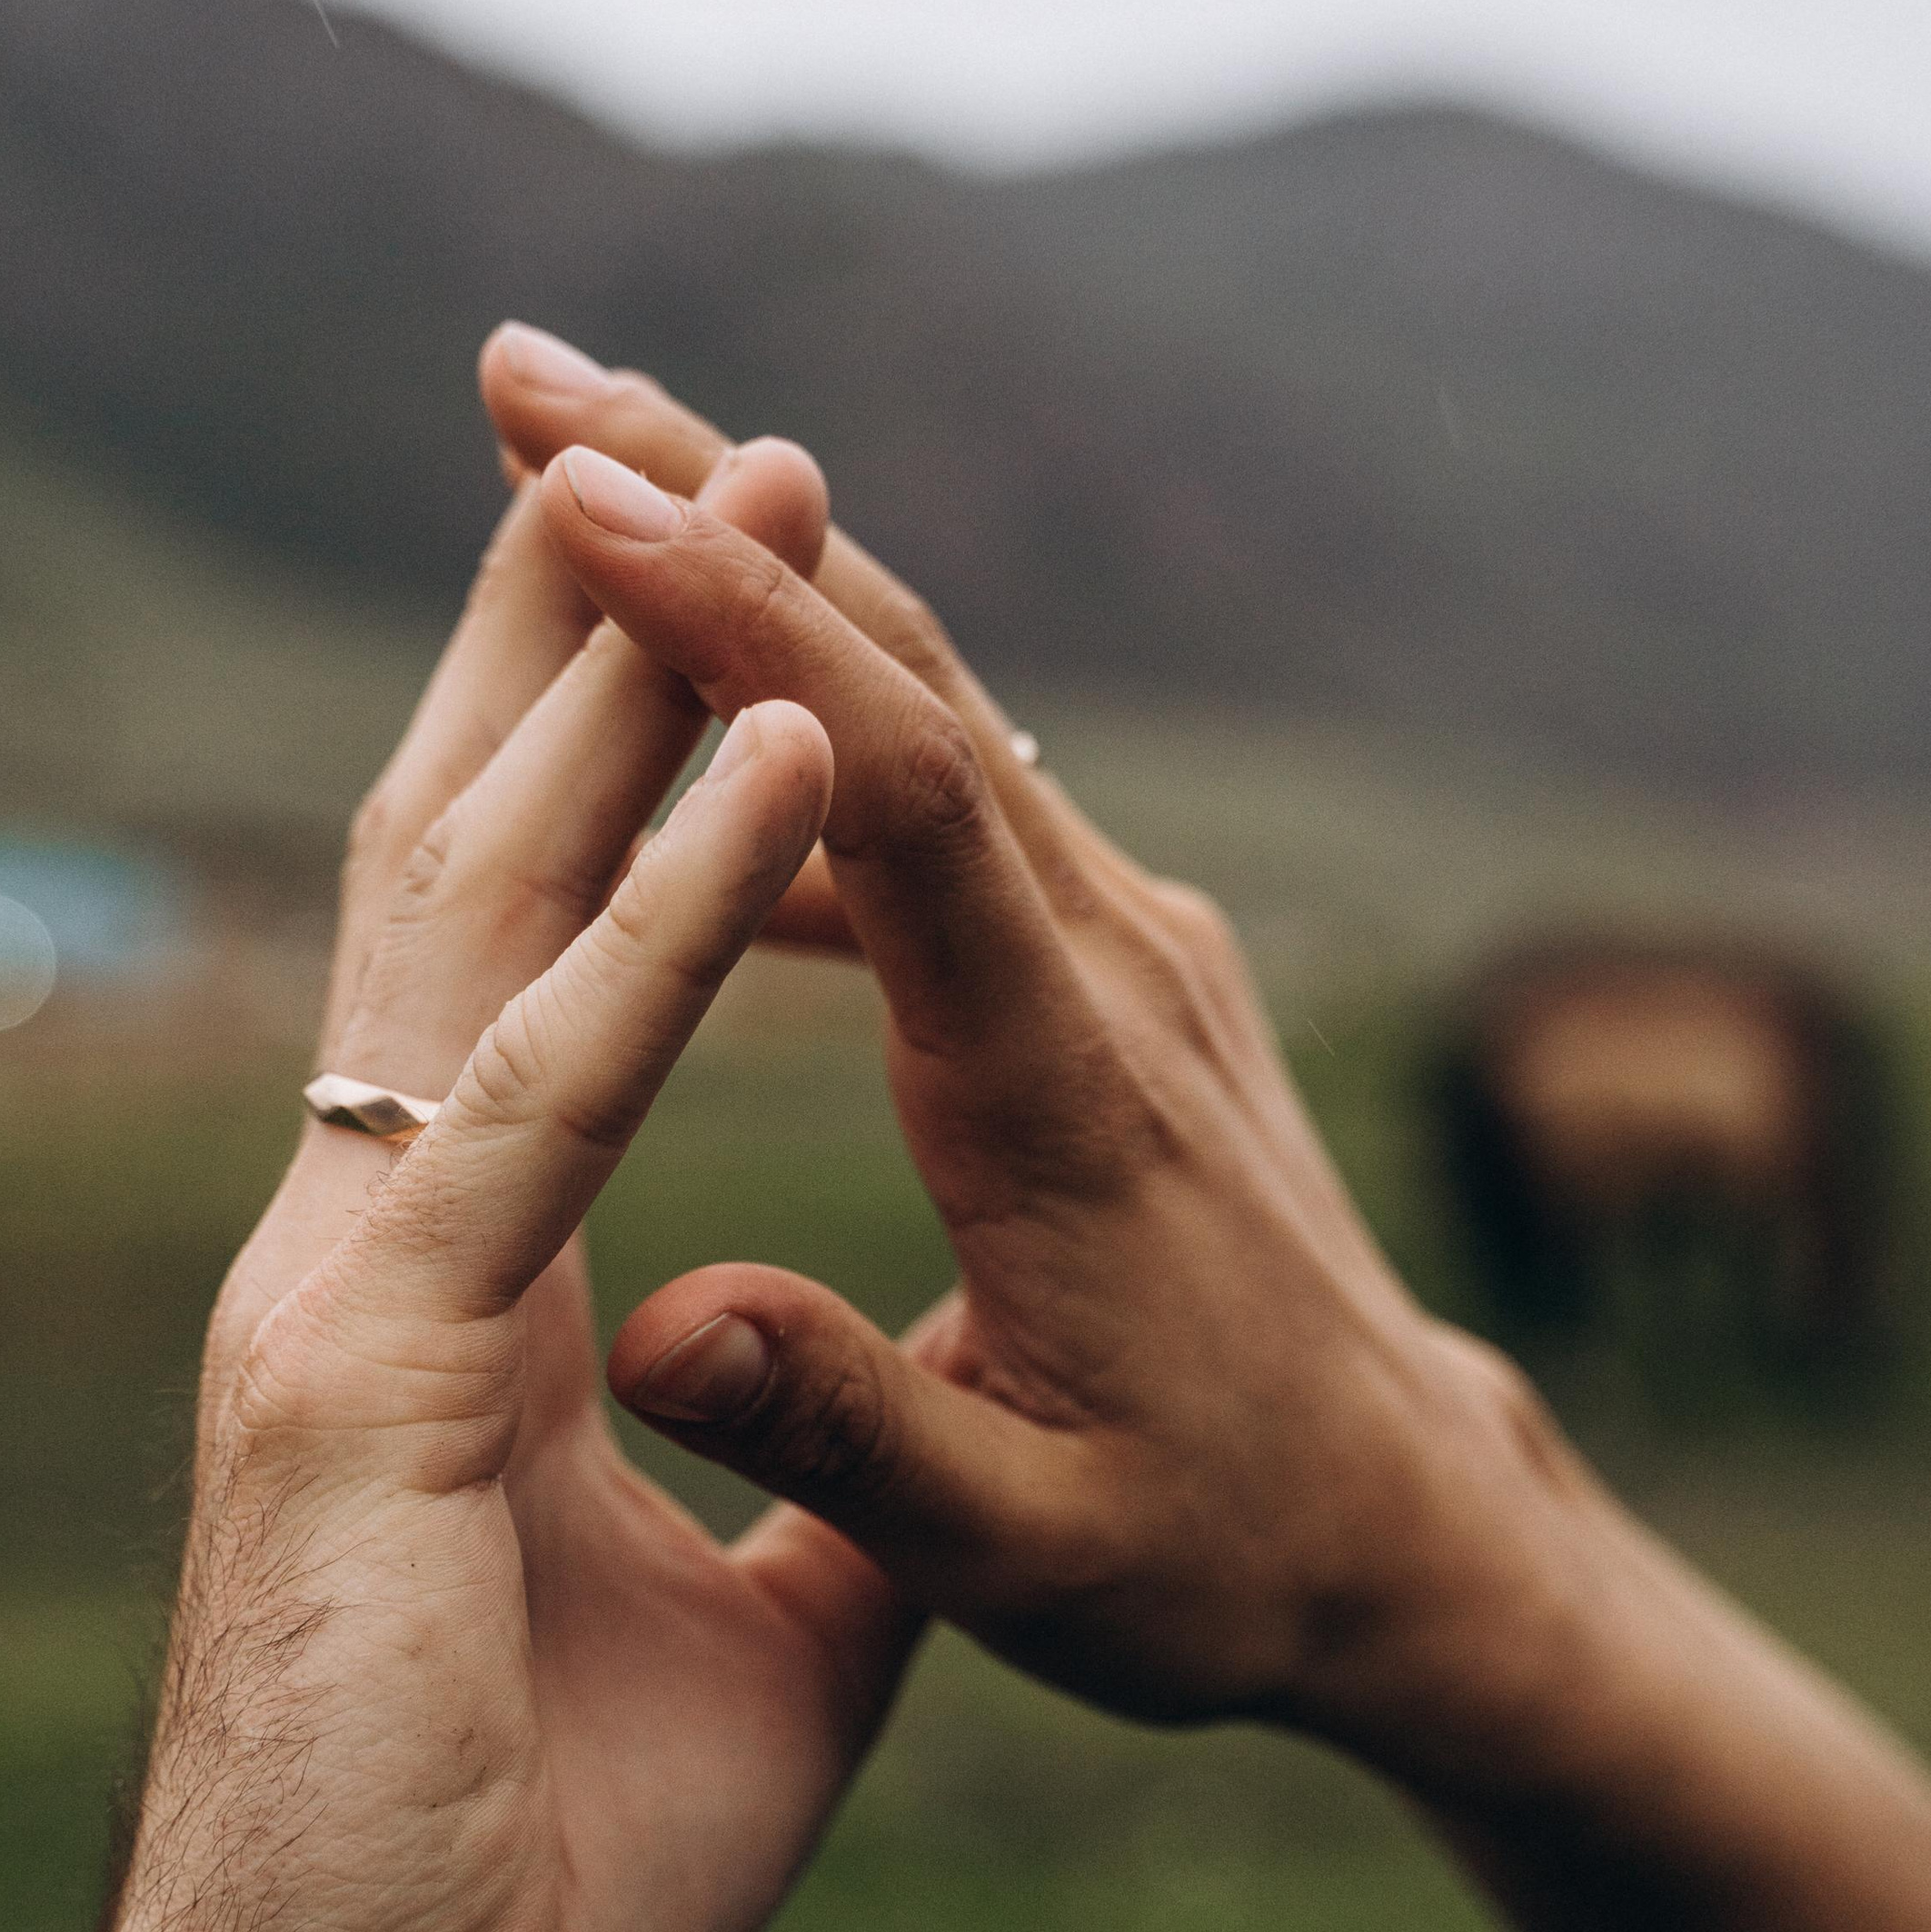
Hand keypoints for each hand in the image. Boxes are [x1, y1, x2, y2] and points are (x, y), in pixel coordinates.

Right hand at [144, 456, 916, 1931]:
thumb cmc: (536, 1897)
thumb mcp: (761, 1652)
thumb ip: (807, 1481)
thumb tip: (850, 1373)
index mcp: (470, 1279)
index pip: (541, 949)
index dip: (607, 747)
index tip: (688, 572)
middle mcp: (400, 1236)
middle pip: (492, 854)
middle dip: (578, 629)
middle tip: (659, 415)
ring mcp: (360, 1283)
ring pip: (492, 906)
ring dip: (618, 688)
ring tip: (713, 479)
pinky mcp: (365, 1373)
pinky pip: (546, 1091)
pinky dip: (658, 921)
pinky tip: (763, 760)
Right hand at [483, 356, 1930, 1931]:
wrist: (1416, 1534)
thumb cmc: (1223, 1558)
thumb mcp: (1030, 1560)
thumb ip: (845, 1442)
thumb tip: (648, 1327)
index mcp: (1067, 1087)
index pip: (897, 791)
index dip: (742, 628)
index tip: (578, 493)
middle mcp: (1111, 967)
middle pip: (905, 677)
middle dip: (711, 508)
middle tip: (514, 371)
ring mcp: (1126, 948)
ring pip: (924, 707)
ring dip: (752, 581)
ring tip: (562, 475)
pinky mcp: (1116, 970)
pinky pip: (946, 797)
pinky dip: (810, 719)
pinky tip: (696, 706)